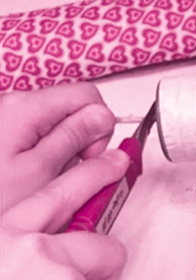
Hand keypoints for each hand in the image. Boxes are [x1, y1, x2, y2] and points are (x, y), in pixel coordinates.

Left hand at [0, 83, 116, 212]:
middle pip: (74, 111)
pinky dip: (50, 162)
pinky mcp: (7, 140)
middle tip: (74, 173)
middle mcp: (16, 107)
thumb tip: (102, 118)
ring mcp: (10, 124)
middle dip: (86, 142)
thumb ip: (74, 139)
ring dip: (67, 156)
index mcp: (28, 108)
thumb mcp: (42, 171)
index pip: (88, 96)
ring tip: (51, 182)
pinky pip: (42, 144)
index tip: (95, 155)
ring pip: (59, 130)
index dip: (101, 126)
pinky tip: (39, 182)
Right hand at [0, 149, 129, 279]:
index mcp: (1, 241)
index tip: (109, 162)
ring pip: (103, 278)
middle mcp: (28, 248)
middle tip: (117, 167)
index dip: (84, 177)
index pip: (49, 198)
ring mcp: (59, 274)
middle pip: (90, 224)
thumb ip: (18, 266)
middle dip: (104, 216)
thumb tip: (43, 264)